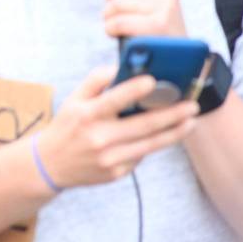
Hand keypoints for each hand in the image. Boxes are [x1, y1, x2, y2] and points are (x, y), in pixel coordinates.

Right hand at [36, 66, 197, 187]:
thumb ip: (95, 81)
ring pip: (150, 144)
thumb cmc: (66, 126)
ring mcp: (109, 159)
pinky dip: (152, 144)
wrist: (50, 165)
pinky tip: (162, 136)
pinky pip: (140, 156)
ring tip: (191, 121)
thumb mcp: (73, 100)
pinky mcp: (116, 173)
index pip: (114, 100)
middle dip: (172, 115)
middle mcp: (99, 138)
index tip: (154, 81)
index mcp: (87, 115)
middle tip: (192, 105)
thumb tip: (120, 68)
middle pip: (143, 125)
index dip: (134, 90)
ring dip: (174, 132)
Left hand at [101, 0, 186, 37]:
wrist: (176, 60)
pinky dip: (111, 30)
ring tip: (119, 25)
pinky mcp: (158, 26)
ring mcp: (165, 5)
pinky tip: (120, 36)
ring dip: (108, 16)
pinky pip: (118, 22)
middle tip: (113, 4)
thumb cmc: (151, 28)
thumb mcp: (140, 0)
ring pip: (116, 1)